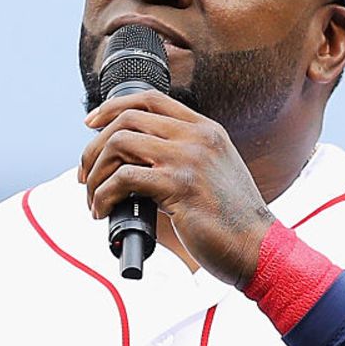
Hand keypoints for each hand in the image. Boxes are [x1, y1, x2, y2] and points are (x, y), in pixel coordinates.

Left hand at [78, 90, 273, 285]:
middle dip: (94, 146)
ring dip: (95, 172)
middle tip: (86, 174)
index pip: (150, 98)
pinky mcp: (178, 186)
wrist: (258, 246)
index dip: (112, 107)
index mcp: (205, 130)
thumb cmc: (233, 220)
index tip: (91, 123)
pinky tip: (103, 211)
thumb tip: (133, 163)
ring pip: (119, 143)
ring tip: (94, 196)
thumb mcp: (214, 172)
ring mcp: (188, 159)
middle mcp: (196, 137)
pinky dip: (103, 195)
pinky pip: (123, 179)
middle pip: (127, 118)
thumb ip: (184, 157)